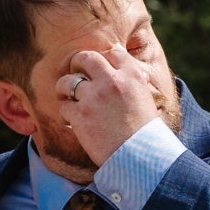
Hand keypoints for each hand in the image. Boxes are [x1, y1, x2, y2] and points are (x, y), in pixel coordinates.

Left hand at [54, 39, 174, 166]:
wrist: (139, 156)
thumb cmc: (145, 132)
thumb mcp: (145, 99)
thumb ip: (132, 82)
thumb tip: (125, 72)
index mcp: (132, 75)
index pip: (113, 53)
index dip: (104, 59)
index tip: (99, 69)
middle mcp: (112, 81)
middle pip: (85, 58)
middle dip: (77, 64)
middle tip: (76, 74)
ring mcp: (94, 97)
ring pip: (67, 82)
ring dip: (65, 89)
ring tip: (67, 97)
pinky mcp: (80, 115)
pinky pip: (64, 107)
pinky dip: (66, 114)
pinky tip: (72, 121)